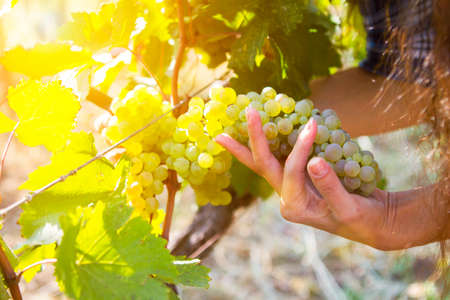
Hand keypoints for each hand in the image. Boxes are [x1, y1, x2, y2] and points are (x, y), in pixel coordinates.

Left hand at [215, 108, 415, 249]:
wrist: (373, 222)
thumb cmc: (362, 219)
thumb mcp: (348, 208)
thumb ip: (330, 186)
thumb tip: (314, 161)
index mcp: (294, 206)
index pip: (291, 170)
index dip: (301, 147)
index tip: (313, 124)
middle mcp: (286, 196)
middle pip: (263, 164)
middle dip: (254, 138)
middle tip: (247, 111)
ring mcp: (290, 186)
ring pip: (266, 161)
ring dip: (251, 143)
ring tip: (227, 131)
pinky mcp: (299, 177)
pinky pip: (281, 156)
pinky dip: (271, 141)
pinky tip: (262, 127)